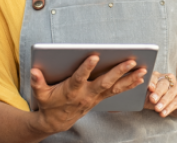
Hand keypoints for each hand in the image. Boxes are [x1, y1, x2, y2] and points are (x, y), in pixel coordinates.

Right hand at [29, 55, 146, 134]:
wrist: (56, 121)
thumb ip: (37, 82)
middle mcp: (86, 94)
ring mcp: (95, 97)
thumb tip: (34, 71)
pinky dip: (129, 85)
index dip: (86, 68)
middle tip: (130, 61)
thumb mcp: (40, 93)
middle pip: (104, 82)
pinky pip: (117, 91)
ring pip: (115, 87)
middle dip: (118, 72)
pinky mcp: (100, 98)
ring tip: (142, 69)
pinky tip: (140, 77)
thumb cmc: (48, 103)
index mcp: (71, 90)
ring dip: (129, 79)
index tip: (94, 55)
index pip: (79, 78)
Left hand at [144, 72, 176, 117]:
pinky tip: (163, 113)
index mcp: (158, 76)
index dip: (152, 82)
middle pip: (163, 84)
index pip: (154, 77)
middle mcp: (168, 79)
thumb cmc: (158, 98)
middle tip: (152, 99)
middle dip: (157, 92)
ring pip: (170, 93)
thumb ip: (144, 95)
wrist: (176, 103)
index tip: (149, 88)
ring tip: (157, 109)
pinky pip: (175, 102)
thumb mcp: (149, 96)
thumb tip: (135, 97)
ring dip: (163, 101)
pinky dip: (168, 108)